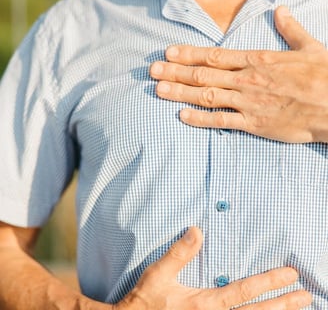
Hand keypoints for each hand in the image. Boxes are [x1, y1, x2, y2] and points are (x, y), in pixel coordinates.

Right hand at [114, 227, 310, 309]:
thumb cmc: (147, 300)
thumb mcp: (159, 273)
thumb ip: (179, 253)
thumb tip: (196, 230)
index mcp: (205, 304)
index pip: (244, 291)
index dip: (269, 282)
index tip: (289, 274)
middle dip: (283, 304)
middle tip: (306, 297)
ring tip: (297, 309)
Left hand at [150, 6, 327, 142]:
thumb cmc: (325, 78)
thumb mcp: (311, 47)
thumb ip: (291, 30)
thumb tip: (282, 11)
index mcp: (258, 60)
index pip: (215, 56)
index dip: (189, 53)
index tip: (169, 52)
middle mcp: (247, 80)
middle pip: (203, 75)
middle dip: (175, 72)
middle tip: (152, 71)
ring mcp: (248, 102)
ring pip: (206, 96)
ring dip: (180, 93)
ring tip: (158, 91)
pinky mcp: (253, 123)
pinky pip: (221, 121)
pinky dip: (200, 119)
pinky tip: (182, 117)